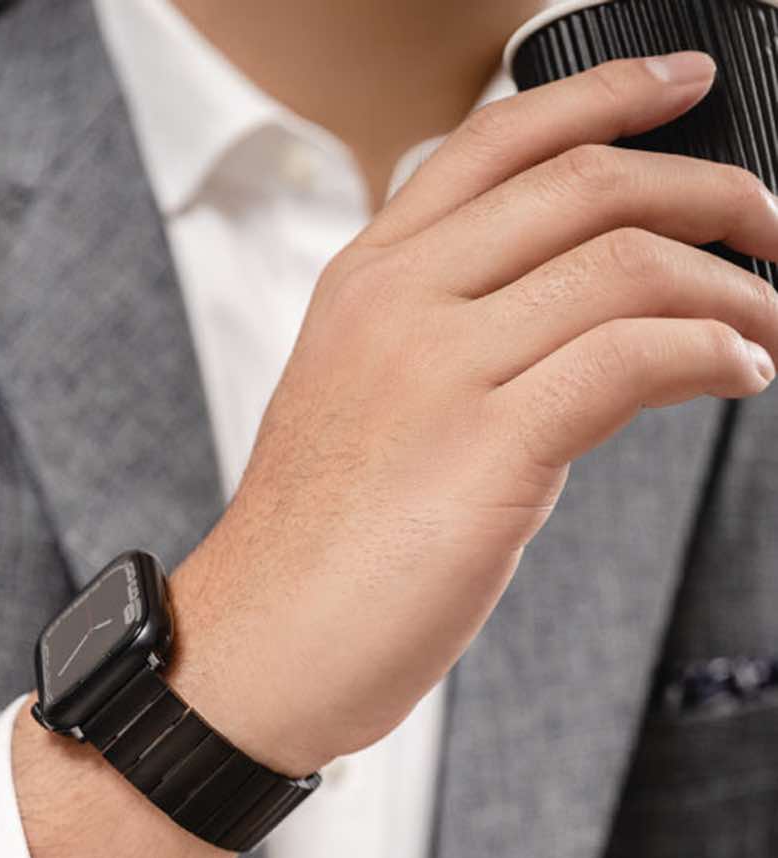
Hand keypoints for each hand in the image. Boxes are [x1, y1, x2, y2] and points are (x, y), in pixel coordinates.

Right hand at [166, 51, 777, 774]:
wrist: (257, 646)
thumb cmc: (310, 545)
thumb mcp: (354, 402)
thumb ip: (441, 338)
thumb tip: (572, 321)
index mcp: (363, 283)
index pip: (496, 140)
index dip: (607, 93)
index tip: (684, 85)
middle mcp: (398, 305)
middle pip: (584, 186)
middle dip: (709, 190)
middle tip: (768, 227)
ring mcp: (437, 372)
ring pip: (628, 266)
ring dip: (733, 291)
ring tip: (766, 328)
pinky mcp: (486, 450)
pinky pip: (636, 358)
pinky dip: (713, 353)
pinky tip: (736, 375)